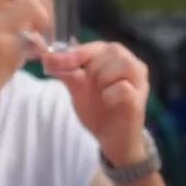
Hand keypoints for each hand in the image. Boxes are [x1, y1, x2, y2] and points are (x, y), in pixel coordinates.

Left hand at [41, 42, 149, 165]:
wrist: (111, 139)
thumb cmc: (97, 109)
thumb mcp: (77, 87)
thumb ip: (65, 70)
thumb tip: (46, 57)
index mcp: (114, 57)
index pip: (96, 46)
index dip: (75, 53)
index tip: (54, 62)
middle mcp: (131, 64)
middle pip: (112, 50)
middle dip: (92, 67)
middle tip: (86, 84)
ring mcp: (139, 81)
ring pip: (123, 64)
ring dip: (104, 77)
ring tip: (100, 93)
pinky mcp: (139, 99)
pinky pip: (124, 87)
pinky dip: (110, 94)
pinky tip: (107, 101)